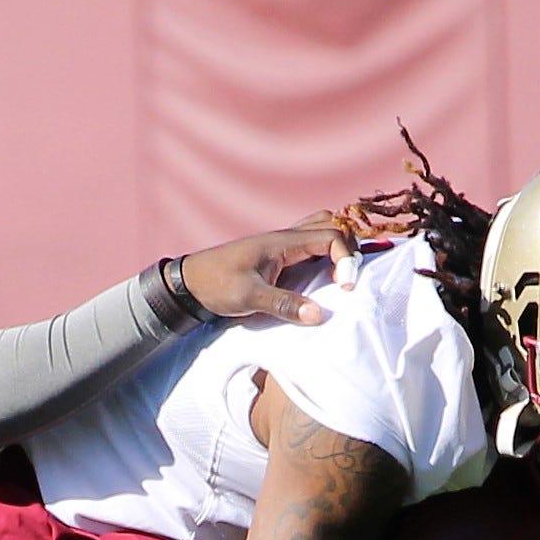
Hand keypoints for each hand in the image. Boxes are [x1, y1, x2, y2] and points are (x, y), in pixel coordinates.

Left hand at [178, 222, 357, 327]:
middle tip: (347, 279)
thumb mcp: (249, 297)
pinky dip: (326, 254)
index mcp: (284, 241)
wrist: (190, 283)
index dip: (346, 259)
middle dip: (349, 248)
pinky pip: (311, 245)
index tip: (344, 288)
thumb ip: (284, 304)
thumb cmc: (217, 284)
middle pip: (332, 224)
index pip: (332, 235)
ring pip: (322, 230)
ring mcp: (283, 245)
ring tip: (341, 276)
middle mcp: (287, 238)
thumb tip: (320, 315)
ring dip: (337, 247)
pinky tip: (325, 277)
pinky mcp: (279, 257)